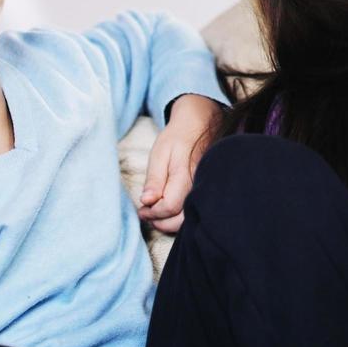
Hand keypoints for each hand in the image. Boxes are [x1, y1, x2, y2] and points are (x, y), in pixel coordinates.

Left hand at [137, 94, 223, 232]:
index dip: (152, 212)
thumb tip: (146, 201)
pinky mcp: (205, 191)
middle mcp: (198, 186)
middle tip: (146, 213)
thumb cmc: (177, 137)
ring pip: (188, 219)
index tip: (141, 208)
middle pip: (181, 220)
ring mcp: (204, 190)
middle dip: (160, 222)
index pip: (169, 207)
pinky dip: (180, 217)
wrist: (200, 124)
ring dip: (170, 222)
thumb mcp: (160, 153)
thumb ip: (154, 179)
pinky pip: (194, 211)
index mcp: (185, 175)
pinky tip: (169, 209)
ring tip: (156, 212)